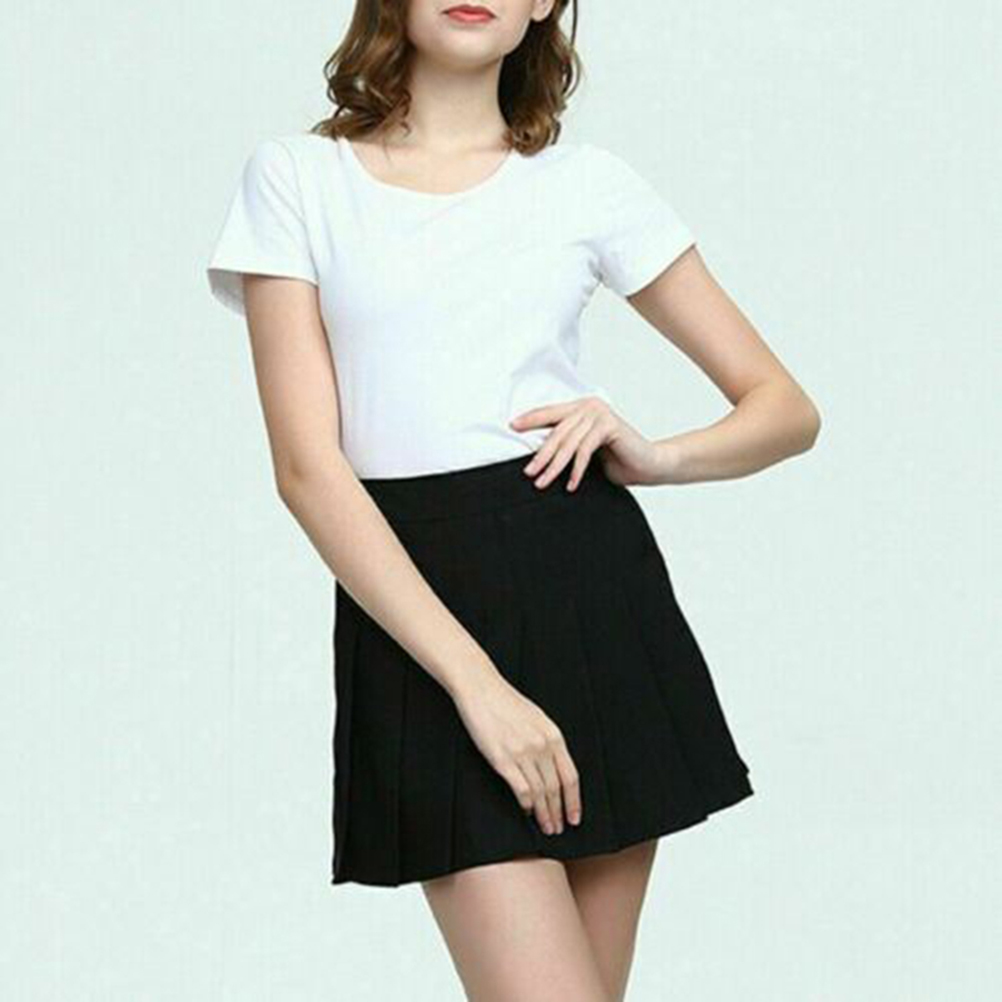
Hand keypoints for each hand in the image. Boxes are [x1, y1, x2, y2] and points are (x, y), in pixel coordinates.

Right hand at [452, 669, 581, 834]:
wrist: (481, 689)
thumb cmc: (507, 702)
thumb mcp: (537, 718)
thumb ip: (548, 742)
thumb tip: (554, 769)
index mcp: (554, 735)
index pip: (570, 777)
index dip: (574, 801)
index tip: (575, 817)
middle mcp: (542, 745)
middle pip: (556, 789)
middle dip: (559, 812)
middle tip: (558, 828)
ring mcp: (522, 753)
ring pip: (539, 793)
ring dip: (544, 814)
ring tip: (546, 827)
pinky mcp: (502, 759)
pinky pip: (520, 789)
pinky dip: (525, 805)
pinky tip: (526, 811)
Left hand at [509, 395, 658, 488]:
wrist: (649, 465)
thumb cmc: (617, 460)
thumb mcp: (586, 451)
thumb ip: (568, 445)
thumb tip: (538, 454)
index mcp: (581, 407)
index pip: (550, 412)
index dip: (531, 419)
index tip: (512, 427)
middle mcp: (589, 406)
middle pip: (557, 431)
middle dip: (541, 454)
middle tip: (529, 472)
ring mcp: (600, 413)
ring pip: (568, 442)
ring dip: (554, 466)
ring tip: (543, 482)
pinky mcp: (610, 426)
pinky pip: (585, 449)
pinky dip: (576, 469)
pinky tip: (571, 485)